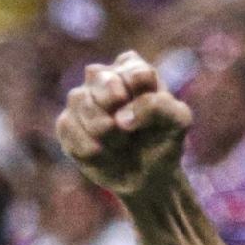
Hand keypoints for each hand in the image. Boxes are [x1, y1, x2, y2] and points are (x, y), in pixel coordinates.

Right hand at [55, 52, 192, 197]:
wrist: (147, 175)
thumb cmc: (163, 141)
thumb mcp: (177, 121)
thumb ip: (160, 106)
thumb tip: (120, 117)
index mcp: (133, 69)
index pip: (135, 72)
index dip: (141, 98)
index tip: (152, 120)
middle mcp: (103, 77)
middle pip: (99, 77)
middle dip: (115, 106)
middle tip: (128, 129)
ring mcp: (82, 98)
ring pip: (80, 99)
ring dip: (104, 130)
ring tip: (120, 144)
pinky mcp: (67, 122)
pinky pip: (67, 126)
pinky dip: (88, 146)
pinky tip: (102, 153)